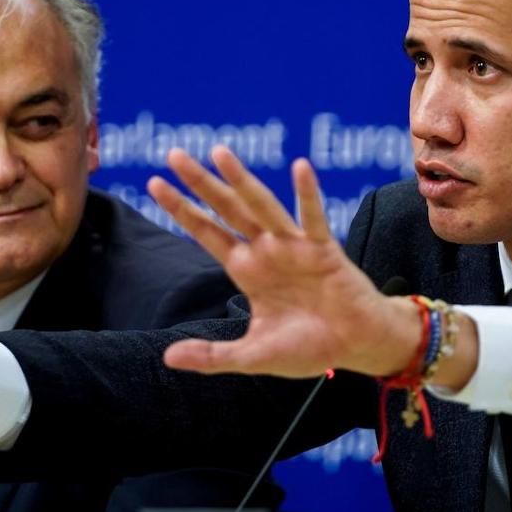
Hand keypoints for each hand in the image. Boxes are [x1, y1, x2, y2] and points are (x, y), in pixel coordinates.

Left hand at [147, 146, 421, 378]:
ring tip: (219, 152)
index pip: (207, 233)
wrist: (357, 346)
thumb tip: (168, 359)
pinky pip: (314, 219)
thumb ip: (212, 356)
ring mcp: (294, 247)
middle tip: (173, 154)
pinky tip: (301, 167)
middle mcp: (266, 251)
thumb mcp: (252, 356)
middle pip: (227, 210)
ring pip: (262, 207)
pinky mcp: (324, 251)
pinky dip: (308, 194)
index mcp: (247, 270)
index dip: (182, 210)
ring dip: (242, 180)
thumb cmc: (309, 347)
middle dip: (201, 184)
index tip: (154, 184)